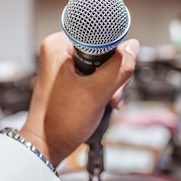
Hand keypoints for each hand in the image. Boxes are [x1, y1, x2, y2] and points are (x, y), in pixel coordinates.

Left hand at [19, 32, 138, 165]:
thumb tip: (133, 46)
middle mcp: (59, 51)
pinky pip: (94, 76)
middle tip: (112, 94)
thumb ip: (119, 68)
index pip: (99, 35)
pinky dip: (103, 89)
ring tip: (108, 101)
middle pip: (102, 51)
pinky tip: (104, 102)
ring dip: (111, 84)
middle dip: (114, 74)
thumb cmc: (61, 121)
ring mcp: (63, 66)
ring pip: (101, 65)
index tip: (119, 70)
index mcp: (58, 45)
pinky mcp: (68, 79)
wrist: (47, 145)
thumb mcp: (97, 93)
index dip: (114, 52)